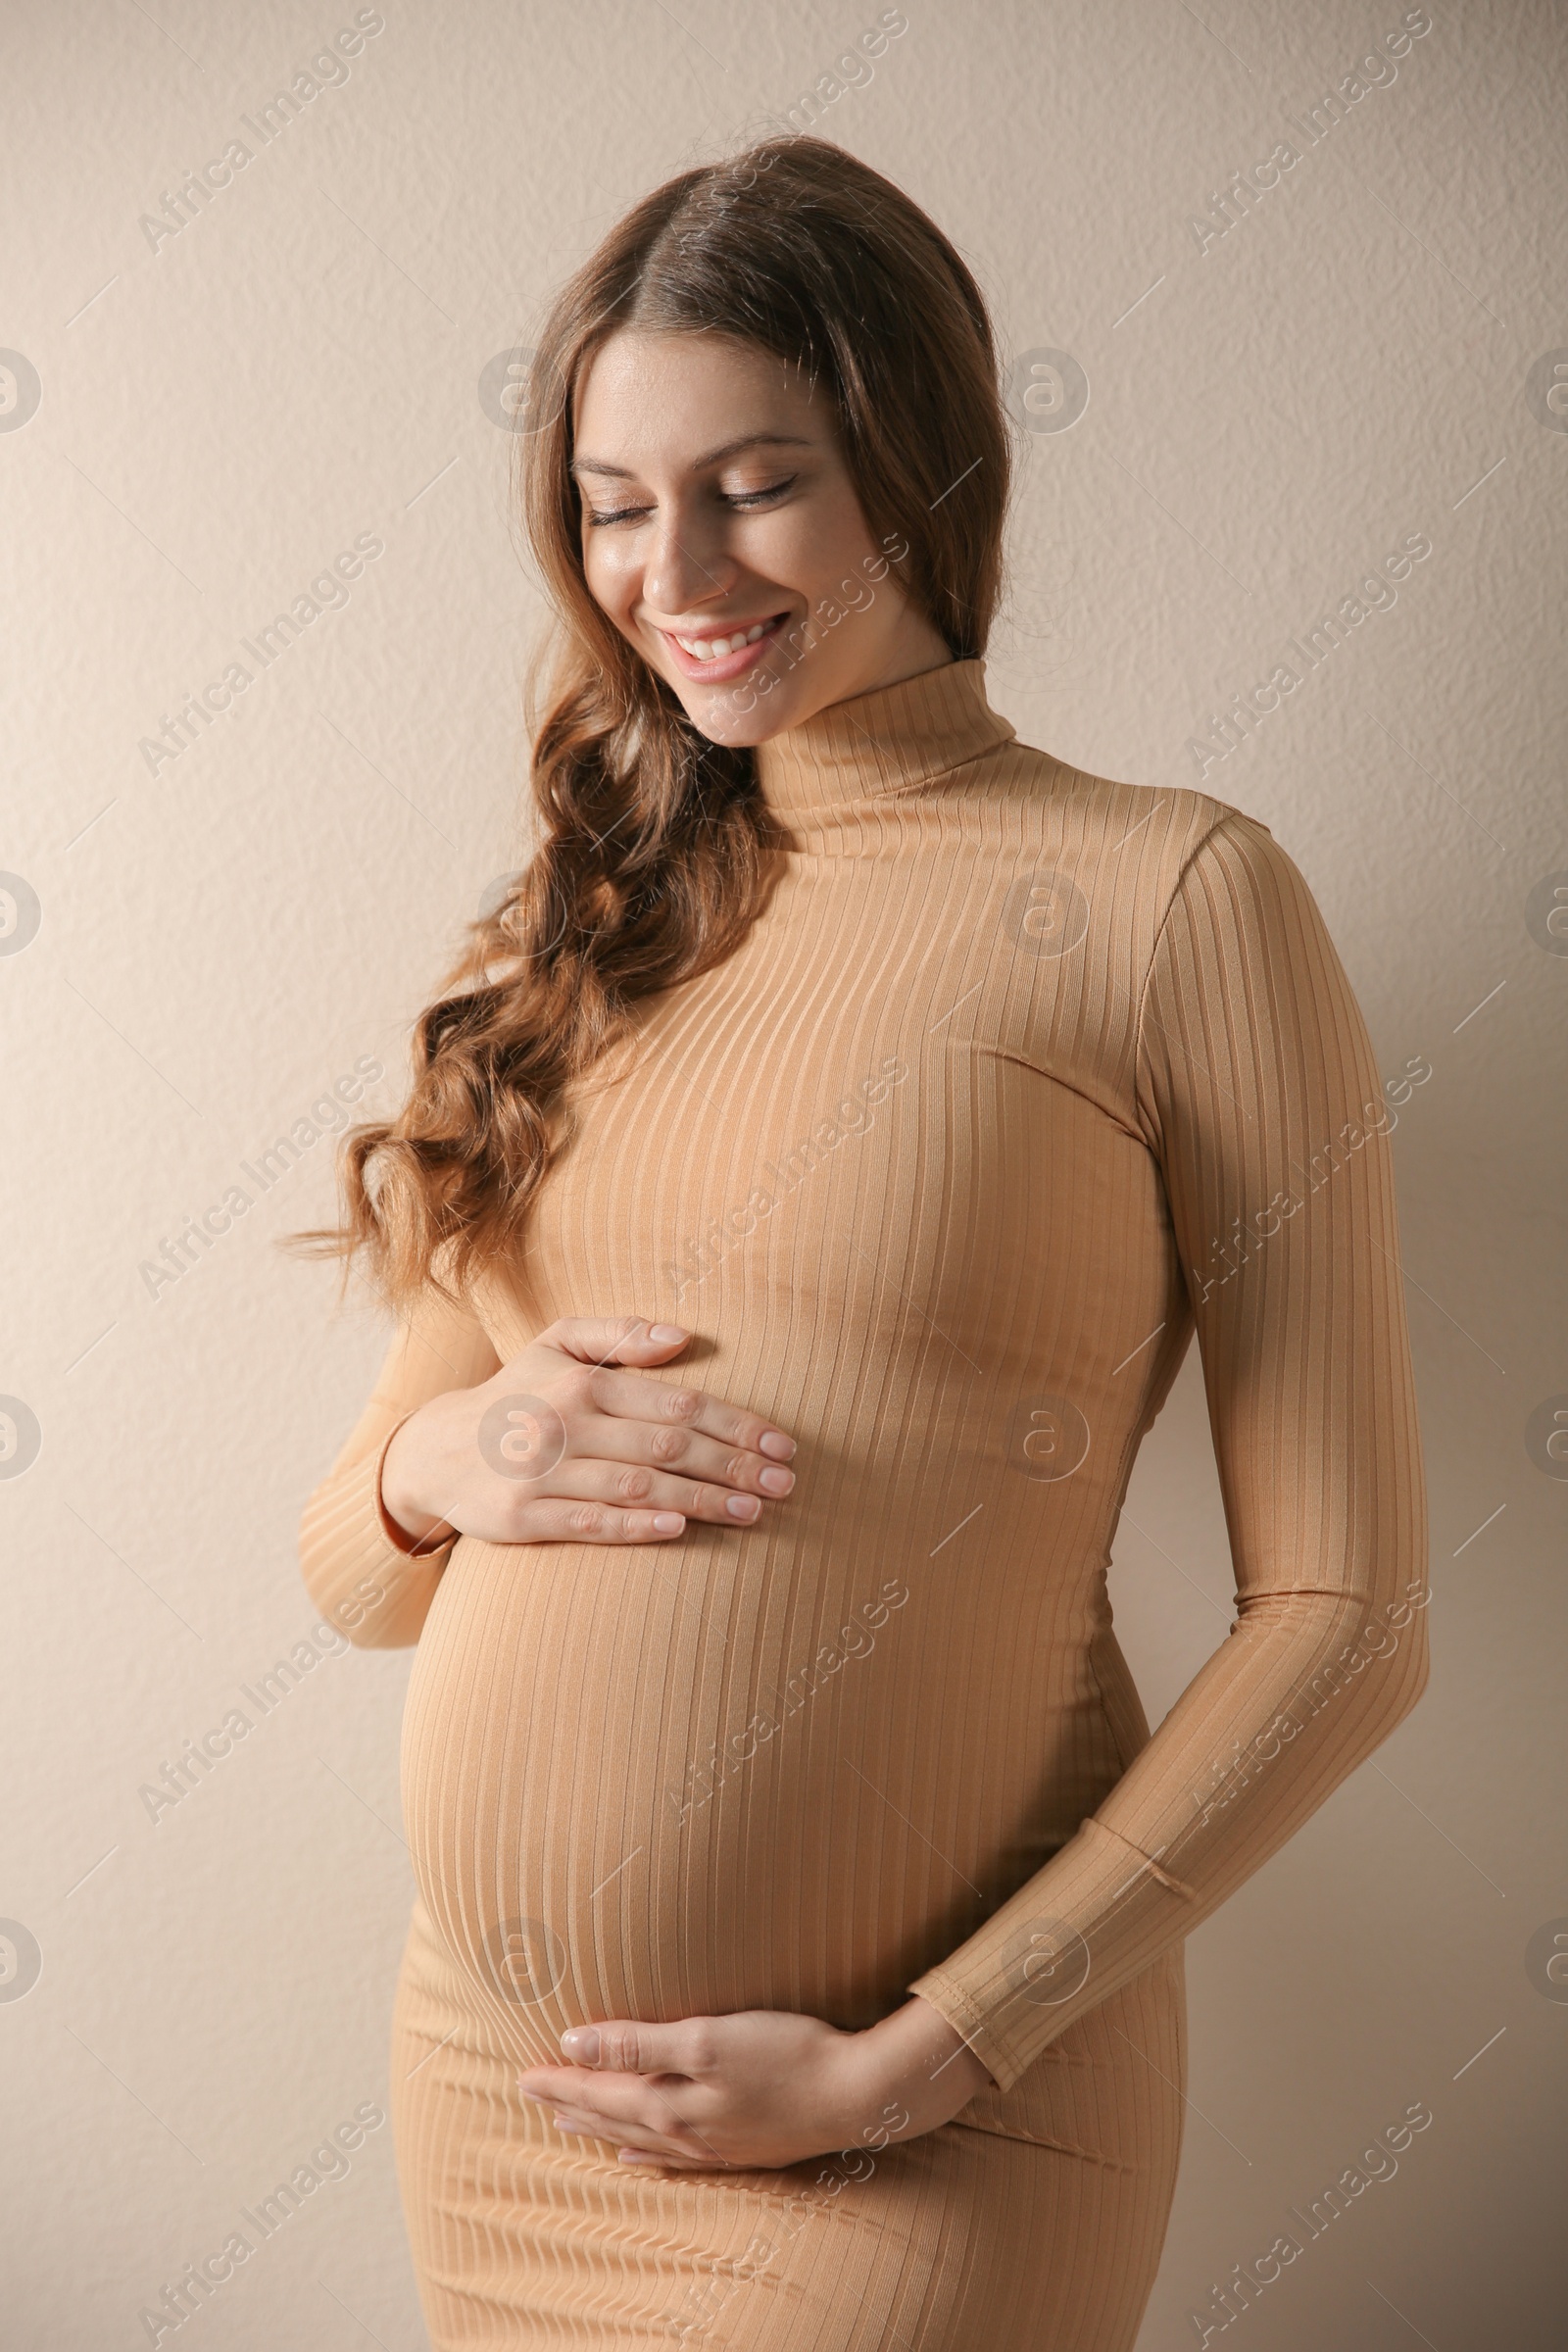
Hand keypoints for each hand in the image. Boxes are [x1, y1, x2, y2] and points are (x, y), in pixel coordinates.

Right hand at [380, 1316, 796, 1550]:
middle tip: (787, 1483)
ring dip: (702, 1499)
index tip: (782, 1444)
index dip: (736, 1424)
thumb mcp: (557, 1344)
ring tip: (755, 1510)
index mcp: (584, 1381)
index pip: (678, 1403)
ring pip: (638, 1485)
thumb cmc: (517, 1394)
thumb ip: (620, 1334)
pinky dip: (636, 1524)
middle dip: (734, 1465)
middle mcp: (564, 1422)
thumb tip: (684, 1338)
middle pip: (668, 1446)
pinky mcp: (522, 1518)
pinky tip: (679, 1527)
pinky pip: (590, 1522)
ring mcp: (542, 1473)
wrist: (435, 1450)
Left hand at [515, 1997, 994, 2172]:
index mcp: (670, 2101)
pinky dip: (646, 2153)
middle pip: (613, 2115)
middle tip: (533, 2093)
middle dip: (571, 2102)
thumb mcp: (708, 2037)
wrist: (856, 2093)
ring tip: (570, 2120)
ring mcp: (713, 2144)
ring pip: (639, 2137)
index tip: (525, 2074)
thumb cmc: (786, 2053)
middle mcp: (684, 2131)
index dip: (561, 2079)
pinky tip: (634, 2153)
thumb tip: (577, 2042)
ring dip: (601, 2126)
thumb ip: (640, 2041)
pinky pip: (676, 2157)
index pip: (601, 2089)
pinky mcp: (741, 2147)